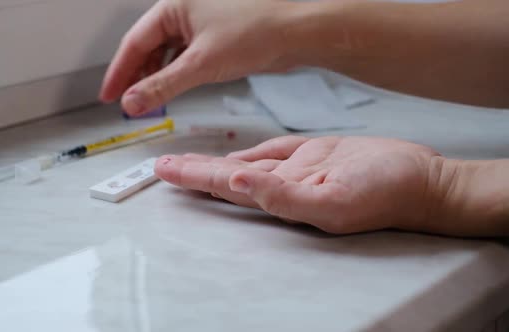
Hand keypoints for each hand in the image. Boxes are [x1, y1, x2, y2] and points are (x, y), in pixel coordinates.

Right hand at [99, 0, 319, 114]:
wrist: (298, 30)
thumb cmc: (256, 30)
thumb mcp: (201, 63)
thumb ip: (162, 85)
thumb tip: (133, 102)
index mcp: (174, 5)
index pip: (134, 42)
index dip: (119, 73)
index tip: (109, 95)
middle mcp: (184, 9)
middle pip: (148, 45)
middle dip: (137, 76)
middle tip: (128, 104)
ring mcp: (200, 20)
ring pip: (167, 51)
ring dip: (156, 76)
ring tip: (149, 101)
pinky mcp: (215, 33)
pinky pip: (185, 53)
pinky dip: (176, 71)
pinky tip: (173, 86)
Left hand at [155, 136, 443, 233]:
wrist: (424, 180)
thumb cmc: (388, 193)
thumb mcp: (336, 201)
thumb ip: (284, 197)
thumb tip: (239, 185)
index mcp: (284, 201)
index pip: (228, 188)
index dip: (196, 179)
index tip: (167, 173)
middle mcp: (285, 187)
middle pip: (229, 177)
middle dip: (194, 172)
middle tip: (162, 168)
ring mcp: (299, 171)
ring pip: (246, 164)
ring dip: (215, 163)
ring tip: (184, 163)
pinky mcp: (314, 156)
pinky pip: (274, 152)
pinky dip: (250, 153)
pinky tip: (231, 158)